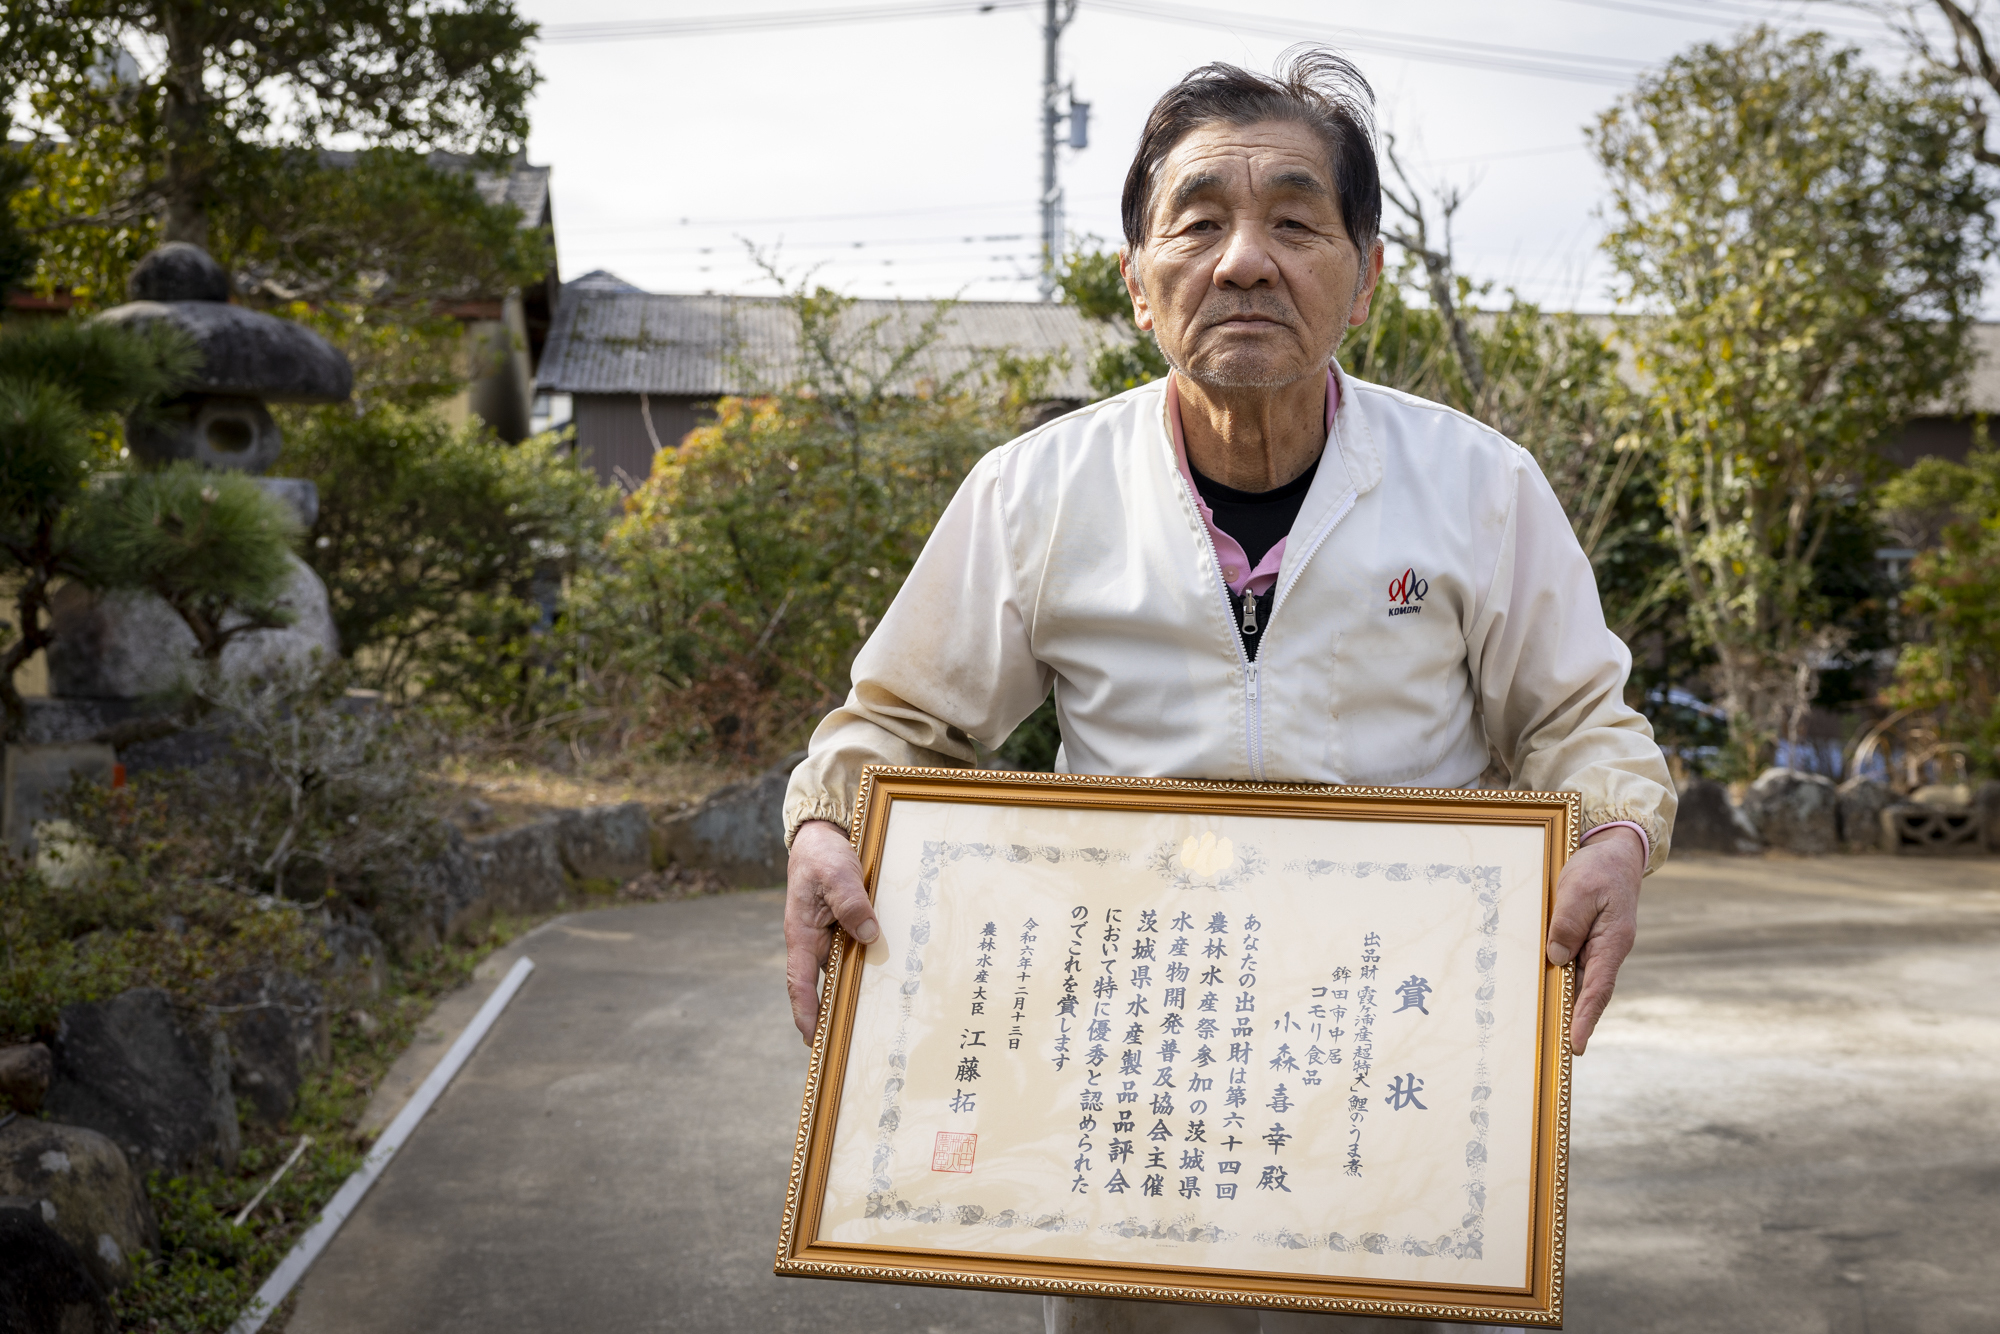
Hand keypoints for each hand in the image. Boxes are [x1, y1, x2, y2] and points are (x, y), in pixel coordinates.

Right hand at [784, 819, 880, 1043]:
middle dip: (835, 1015)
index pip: (800, 982)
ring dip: (858, 993)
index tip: (813, 1040)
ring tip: (880, 1022)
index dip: (806, 1012)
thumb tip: (870, 936)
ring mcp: (831, 937)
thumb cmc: (823, 855)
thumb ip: (851, 903)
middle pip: (824, 986)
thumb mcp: (836, 874)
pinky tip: (894, 977)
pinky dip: (871, 966)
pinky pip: (858, 952)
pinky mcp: (847, 928)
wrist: (823, 837)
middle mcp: (815, 942)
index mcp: (802, 934)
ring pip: (844, 972)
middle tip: (853, 1045)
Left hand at [1546, 824, 1644, 1054]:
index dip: (1584, 1018)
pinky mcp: (1584, 940)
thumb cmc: (1598, 869)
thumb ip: (1567, 923)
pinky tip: (1540, 992)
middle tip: (1553, 1049)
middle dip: (1573, 1022)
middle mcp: (1606, 951)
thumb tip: (1557, 958)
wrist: (1613, 852)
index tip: (1574, 1045)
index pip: (1597, 989)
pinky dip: (1558, 981)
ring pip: (1577, 981)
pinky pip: (1570, 965)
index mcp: (1612, 942)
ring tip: (1542, 1031)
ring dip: (1563, 1004)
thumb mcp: (1579, 890)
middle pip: (1588, 993)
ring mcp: (1596, 947)